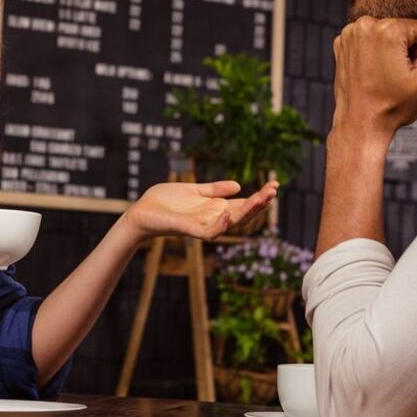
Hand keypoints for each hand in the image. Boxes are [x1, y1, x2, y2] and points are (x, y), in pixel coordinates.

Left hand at [121, 179, 277, 243]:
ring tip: (261, 199)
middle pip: (242, 214)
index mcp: (215, 208)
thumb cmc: (165, 201)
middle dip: (259, 204)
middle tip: (274, 190)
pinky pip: (208, 231)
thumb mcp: (194, 190)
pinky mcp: (189, 229)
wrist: (142, 211)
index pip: (243, 205)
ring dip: (246, 212)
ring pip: (230, 222)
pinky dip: (220, 225)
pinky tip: (229, 213)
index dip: (259, 197)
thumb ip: (214, 189)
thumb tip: (238, 185)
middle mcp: (212, 219)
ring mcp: (202, 225)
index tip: (274, 185)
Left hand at [331, 16, 416, 138]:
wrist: (360, 124)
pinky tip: (371, 72)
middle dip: (405, 51)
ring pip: (387, 34)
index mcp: (386, 30)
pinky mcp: (341, 44)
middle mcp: (363, 25)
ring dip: (389, 52)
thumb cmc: (392, 108)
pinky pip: (370, 40)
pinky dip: (372, 53)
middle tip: (395, 77)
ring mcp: (349, 34)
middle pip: (403, 29)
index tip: (408, 73)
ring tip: (383, 75)